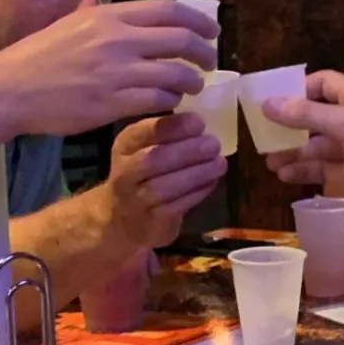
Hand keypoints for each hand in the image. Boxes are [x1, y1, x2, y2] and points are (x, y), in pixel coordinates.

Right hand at [0, 1, 217, 141]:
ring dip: (192, 81)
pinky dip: (171, 101)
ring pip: (176, 73)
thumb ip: (106, 19)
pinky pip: (158, 99)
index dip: (199, 21)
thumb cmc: (39, 57)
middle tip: (209, 62)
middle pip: (181, 40)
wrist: (10, 89)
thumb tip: (134, 15)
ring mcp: (116, 72)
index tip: (211, 32)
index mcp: (109, 16)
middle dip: (204, 52)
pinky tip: (169, 102)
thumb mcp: (74, 23)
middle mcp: (117, 39)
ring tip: (192, 86)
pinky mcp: (112, 103)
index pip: (169, 10)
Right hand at [104, 113, 226, 247]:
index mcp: (125, 146)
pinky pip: (175, 207)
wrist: (123, 220)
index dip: (172, 127)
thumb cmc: (144, 176)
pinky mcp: (150, 222)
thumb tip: (203, 122)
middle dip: (186, 151)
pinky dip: (196, 193)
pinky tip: (211, 182)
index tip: (199, 122)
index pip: (143, 132)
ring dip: (195, 174)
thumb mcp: (146, 149)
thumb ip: (169, 135)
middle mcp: (125, 172)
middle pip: (152, 160)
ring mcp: (134, 200)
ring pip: (163, 186)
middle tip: (214, 144)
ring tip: (220, 163)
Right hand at [262, 72, 343, 220]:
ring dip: (293, 152)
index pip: (322, 83)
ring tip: (270, 161)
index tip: (273, 101)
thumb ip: (306, 114)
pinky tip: (284, 176)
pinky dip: (304, 172)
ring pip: (316, 146)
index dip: (299, 89)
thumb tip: (267, 103)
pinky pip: (323, 169)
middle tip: (263, 135)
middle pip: (314, 116)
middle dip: (289, 126)